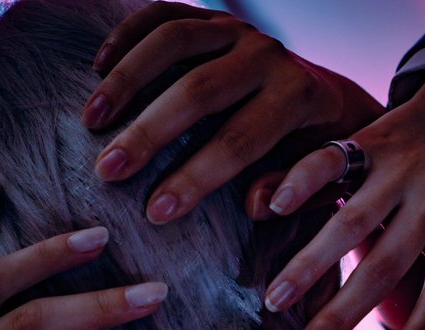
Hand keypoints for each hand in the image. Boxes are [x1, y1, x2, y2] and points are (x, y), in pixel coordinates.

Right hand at [83, 2, 382, 222]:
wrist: (333, 98)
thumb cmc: (316, 149)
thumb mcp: (319, 174)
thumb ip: (294, 189)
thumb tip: (256, 205)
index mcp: (297, 98)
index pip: (239, 141)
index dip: (196, 178)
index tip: (156, 213)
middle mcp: (268, 55)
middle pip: (198, 90)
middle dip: (149, 134)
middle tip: (106, 171)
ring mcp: (238, 29)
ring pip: (174, 41)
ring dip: (127, 80)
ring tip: (91, 120)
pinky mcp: (213, 17)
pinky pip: (163, 13)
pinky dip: (127, 35)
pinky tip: (96, 69)